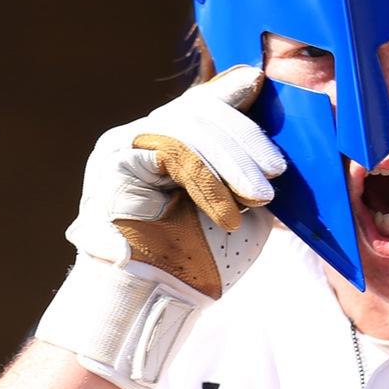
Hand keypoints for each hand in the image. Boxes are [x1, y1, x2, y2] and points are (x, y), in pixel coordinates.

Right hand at [65, 68, 285, 299]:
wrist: (152, 304)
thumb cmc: (195, 263)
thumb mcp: (238, 209)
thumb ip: (248, 173)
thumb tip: (275, 147)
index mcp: (167, 145)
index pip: (200, 107)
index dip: (230, 94)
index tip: (259, 83)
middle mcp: (140, 140)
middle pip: (196, 112)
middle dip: (242, 139)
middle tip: (275, 173)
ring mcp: (121, 150)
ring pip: (184, 127)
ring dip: (228, 161)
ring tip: (258, 198)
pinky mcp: (112, 166)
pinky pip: (167, 153)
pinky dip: (203, 180)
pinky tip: (225, 211)